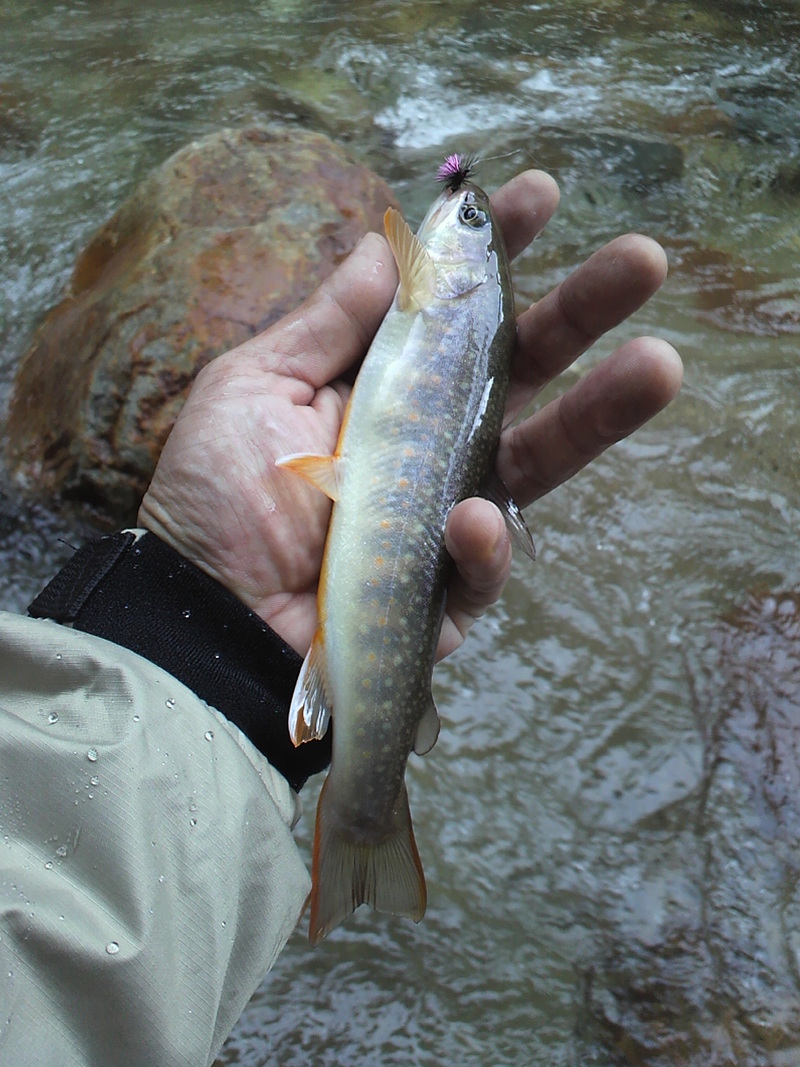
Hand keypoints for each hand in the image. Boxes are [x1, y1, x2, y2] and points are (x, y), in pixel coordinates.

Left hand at [138, 170, 681, 658]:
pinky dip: (482, 542)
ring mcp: (445, 516)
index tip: (537, 196)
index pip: (457, 314)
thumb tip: (385, 242)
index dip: (497, 258)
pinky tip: (469, 517)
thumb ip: (328, 321)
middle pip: (520, 373)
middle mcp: (429, 443)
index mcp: (385, 387)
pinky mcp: (446, 590)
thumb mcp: (256, 383)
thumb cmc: (216, 493)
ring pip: (538, 460)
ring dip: (598, 415)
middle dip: (583, 314)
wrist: (199, 609)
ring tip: (659, 364)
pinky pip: (482, 563)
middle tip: (644, 258)